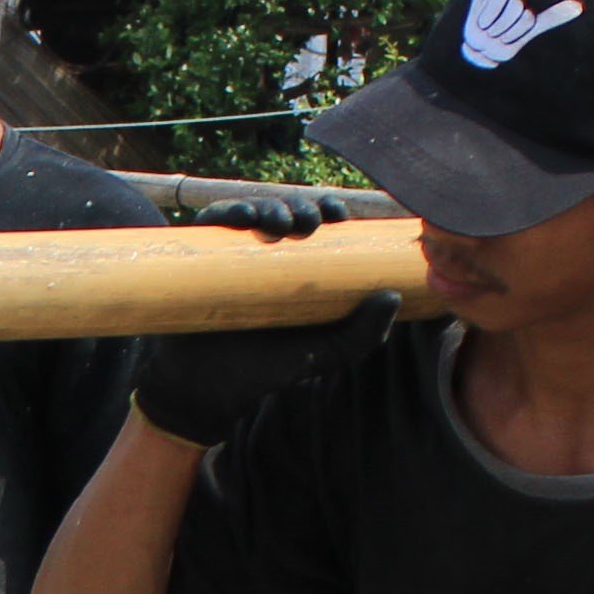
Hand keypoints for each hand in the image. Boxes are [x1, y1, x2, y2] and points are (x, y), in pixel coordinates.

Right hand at [132, 197, 394, 449]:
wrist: (207, 388)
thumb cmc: (265, 369)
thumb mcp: (323, 354)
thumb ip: (362, 335)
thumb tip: (392, 296)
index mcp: (298, 269)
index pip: (318, 226)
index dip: (329, 211)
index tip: (338, 215)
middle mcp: (265, 255)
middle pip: (288, 212)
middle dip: (303, 206)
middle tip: (310, 221)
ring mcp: (232, 255)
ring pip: (254, 212)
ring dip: (271, 205)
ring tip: (279, 222)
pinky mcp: (200, 259)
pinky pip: (212, 224)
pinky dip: (228, 212)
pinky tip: (243, 217)